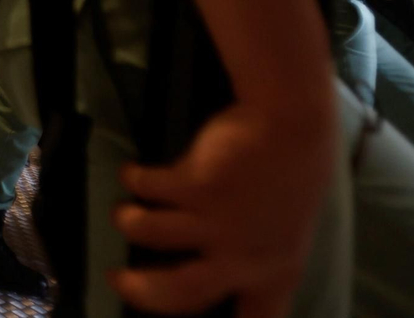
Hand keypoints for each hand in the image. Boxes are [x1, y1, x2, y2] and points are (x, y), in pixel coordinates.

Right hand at [111, 95, 334, 317]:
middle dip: (140, 291)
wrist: (292, 121)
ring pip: (150, 233)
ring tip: (125, 215)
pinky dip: (133, 180)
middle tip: (119, 279)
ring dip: (129, 222)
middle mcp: (243, 257)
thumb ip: (255, 254)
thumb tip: (213, 266)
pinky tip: (132, 173)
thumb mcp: (287, 227)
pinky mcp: (194, 186)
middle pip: (178, 293)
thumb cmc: (294, 169)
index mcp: (275, 272)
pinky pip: (148, 188)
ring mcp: (216, 222)